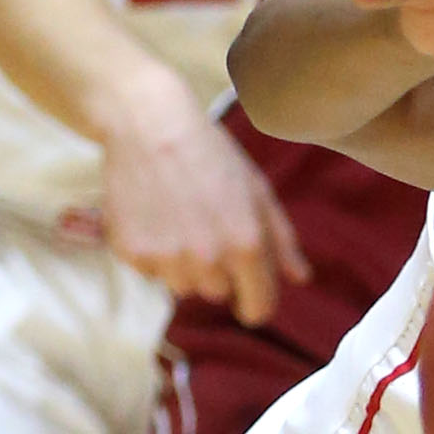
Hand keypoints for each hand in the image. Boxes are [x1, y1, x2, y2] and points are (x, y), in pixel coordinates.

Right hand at [99, 85, 310, 319]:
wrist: (147, 123)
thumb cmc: (209, 153)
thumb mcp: (257, 190)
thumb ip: (282, 240)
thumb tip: (301, 278)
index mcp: (245, 245)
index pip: (258, 309)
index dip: (256, 303)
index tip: (250, 296)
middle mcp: (207, 259)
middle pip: (217, 295)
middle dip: (216, 271)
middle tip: (204, 228)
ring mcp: (166, 258)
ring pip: (182, 286)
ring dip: (183, 265)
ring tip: (177, 220)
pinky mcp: (132, 253)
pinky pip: (149, 272)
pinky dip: (152, 253)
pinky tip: (153, 218)